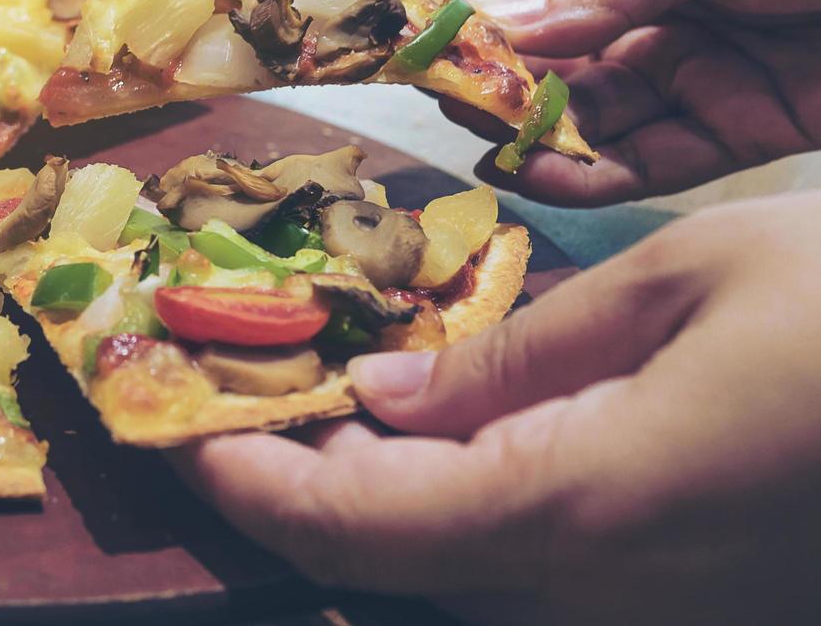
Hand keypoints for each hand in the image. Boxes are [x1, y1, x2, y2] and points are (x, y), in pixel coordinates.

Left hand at [175, 190, 820, 623]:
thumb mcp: (685, 285)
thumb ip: (520, 357)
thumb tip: (386, 393)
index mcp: (579, 509)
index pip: (349, 525)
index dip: (249, 482)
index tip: (184, 423)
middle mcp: (599, 599)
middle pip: (382, 572)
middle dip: (290, 495)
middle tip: (237, 402)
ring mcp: (652, 618)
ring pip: (449, 586)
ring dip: (363, 510)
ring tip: (315, 412)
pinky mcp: (693, 604)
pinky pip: (530, 582)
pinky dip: (452, 521)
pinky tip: (444, 445)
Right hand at [435, 0, 820, 204]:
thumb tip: (504, 25)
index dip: (460, 6)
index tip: (402, 37)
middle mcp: (648, 10)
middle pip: (542, 58)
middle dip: (490, 81)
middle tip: (443, 104)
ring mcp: (687, 75)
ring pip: (583, 118)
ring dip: (532, 135)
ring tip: (489, 147)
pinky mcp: (732, 135)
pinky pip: (643, 164)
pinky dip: (591, 175)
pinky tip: (546, 174)